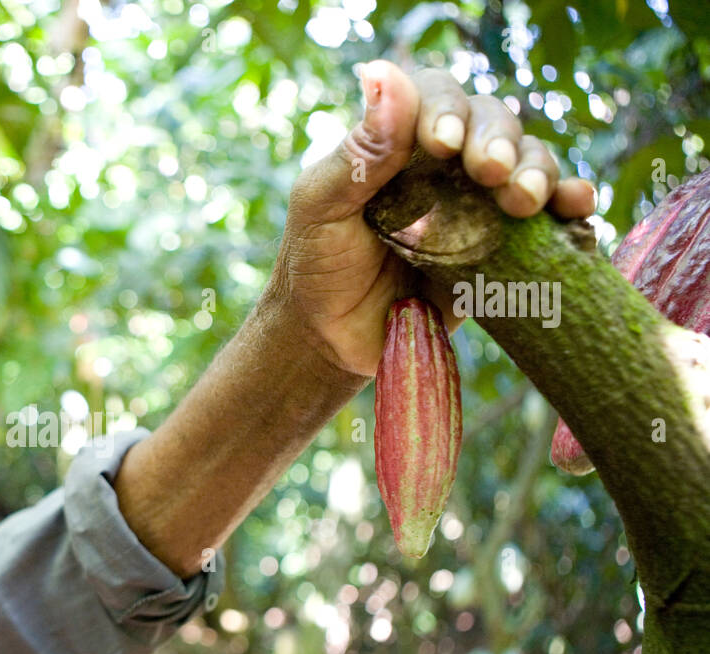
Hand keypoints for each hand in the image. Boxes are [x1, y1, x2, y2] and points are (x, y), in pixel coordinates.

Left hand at [269, 60, 597, 377]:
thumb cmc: (318, 265)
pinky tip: (576, 211)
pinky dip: (572, 207)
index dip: (447, 108)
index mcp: (400, 140)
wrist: (332, 338)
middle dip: (499, 140)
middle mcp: (446, 162)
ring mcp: (480, 203)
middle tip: (490, 172)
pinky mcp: (506, 248)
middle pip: (494, 122)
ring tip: (524, 200)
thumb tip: (384, 76)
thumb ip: (358, 153)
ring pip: (530, 162)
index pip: (436, 96)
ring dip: (539, 170)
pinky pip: (552, 217)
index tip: (442, 142)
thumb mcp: (320, 207)